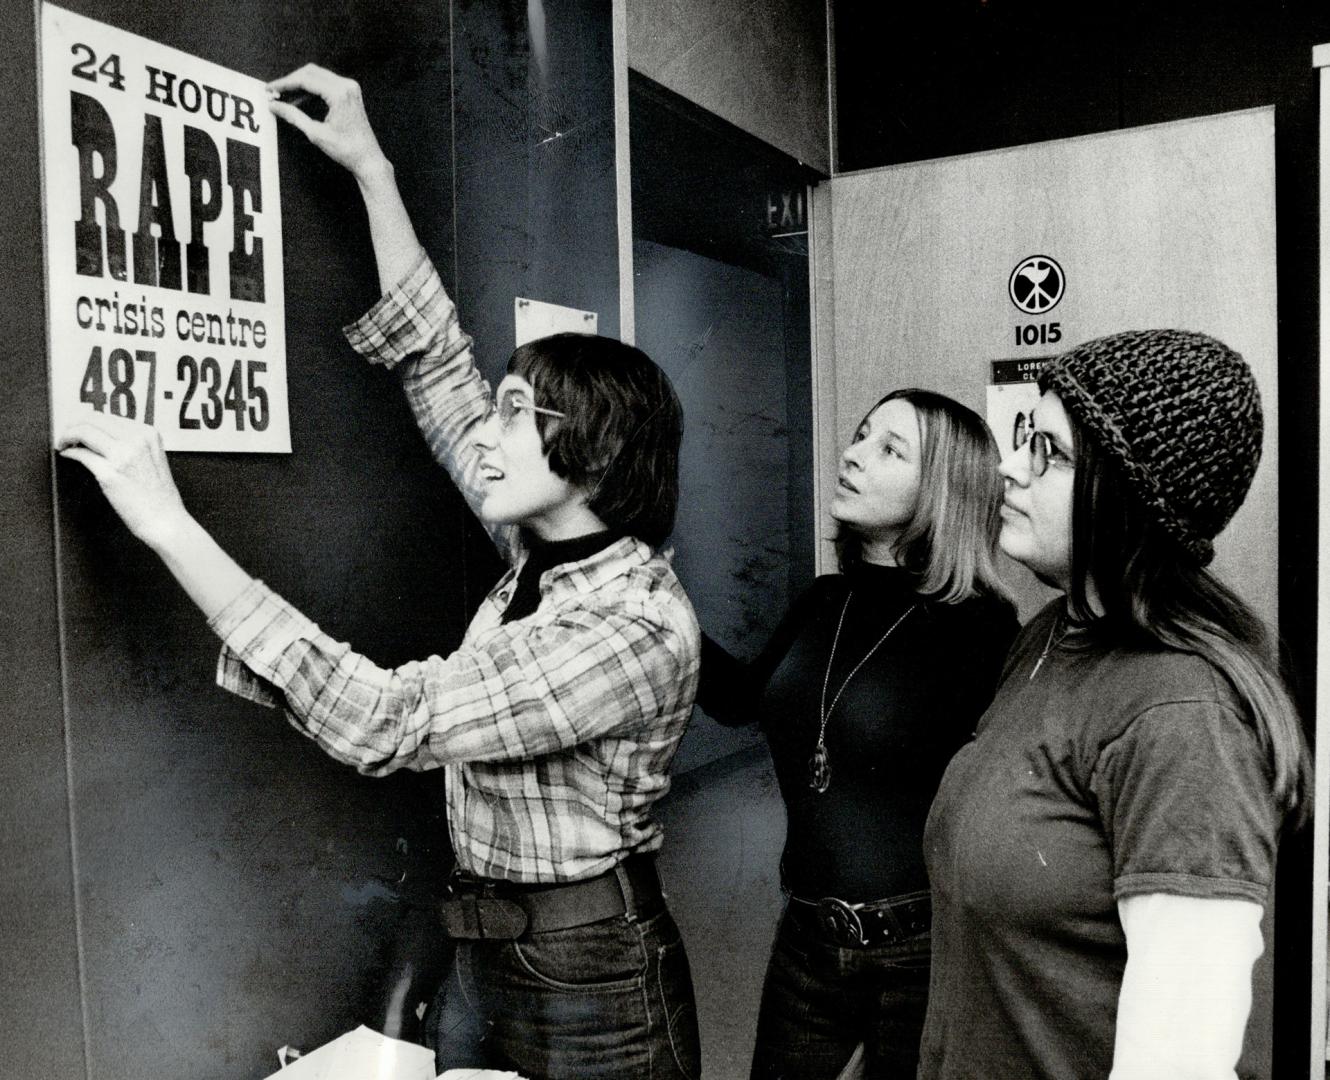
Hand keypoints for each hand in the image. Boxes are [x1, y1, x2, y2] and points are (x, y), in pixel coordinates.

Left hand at [57, 415, 190, 550]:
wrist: (165, 520)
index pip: (108, 416)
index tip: (79, 427)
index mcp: (148, 434)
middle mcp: (136, 440)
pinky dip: (70, 452)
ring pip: (84, 431)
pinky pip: (81, 454)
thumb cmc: (160, 497)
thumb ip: (134, 443)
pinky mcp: (110, 473)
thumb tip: (103, 434)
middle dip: (74, 425)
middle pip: (93, 419)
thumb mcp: (154, 458)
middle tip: (67, 435)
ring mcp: (123, 456)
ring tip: (64, 443)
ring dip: (68, 435)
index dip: (88, 420)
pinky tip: (68, 455)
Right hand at [267, 63, 388, 181]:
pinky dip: (311, 90)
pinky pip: (326, 84)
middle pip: (310, 72)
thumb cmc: (348, 150)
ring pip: (317, 76)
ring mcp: (350, 88)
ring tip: (284, 98)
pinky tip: (299, 101)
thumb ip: (293, 116)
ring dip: (300, 85)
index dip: (284, 83)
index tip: (270, 89)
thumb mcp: (316, 134)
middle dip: (290, 81)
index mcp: (340, 93)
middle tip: (274, 92)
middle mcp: (347, 86)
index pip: (305, 79)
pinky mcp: (350, 93)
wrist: (368, 160)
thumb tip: (275, 106)